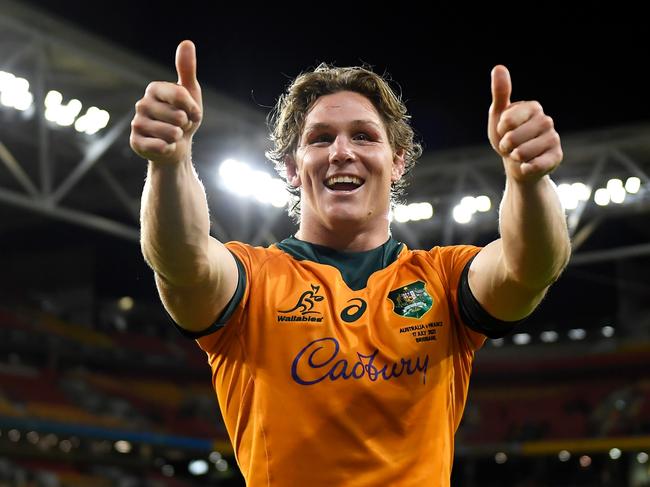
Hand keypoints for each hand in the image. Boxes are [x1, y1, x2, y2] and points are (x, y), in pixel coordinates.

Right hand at [130, 40, 202, 164]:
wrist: (176, 145)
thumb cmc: (184, 117)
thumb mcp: (190, 93)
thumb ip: (187, 69)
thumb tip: (187, 42)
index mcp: (154, 89)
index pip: (180, 95)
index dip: (192, 108)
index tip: (192, 112)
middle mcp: (142, 104)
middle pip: (178, 116)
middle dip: (185, 125)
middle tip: (180, 125)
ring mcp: (137, 123)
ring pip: (170, 133)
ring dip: (178, 138)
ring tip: (173, 135)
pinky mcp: (135, 143)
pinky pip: (160, 146)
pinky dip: (169, 149)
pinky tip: (165, 146)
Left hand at [487, 65, 561, 182]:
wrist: (517, 162)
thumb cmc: (507, 136)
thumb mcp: (499, 115)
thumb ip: (500, 93)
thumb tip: (499, 67)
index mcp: (532, 107)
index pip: (508, 119)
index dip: (501, 129)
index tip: (503, 130)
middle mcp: (546, 120)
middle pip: (514, 137)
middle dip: (505, 146)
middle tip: (509, 146)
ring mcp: (553, 138)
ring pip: (524, 152)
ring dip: (514, 157)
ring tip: (517, 155)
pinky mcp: (556, 156)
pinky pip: (537, 165)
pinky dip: (526, 168)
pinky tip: (526, 166)